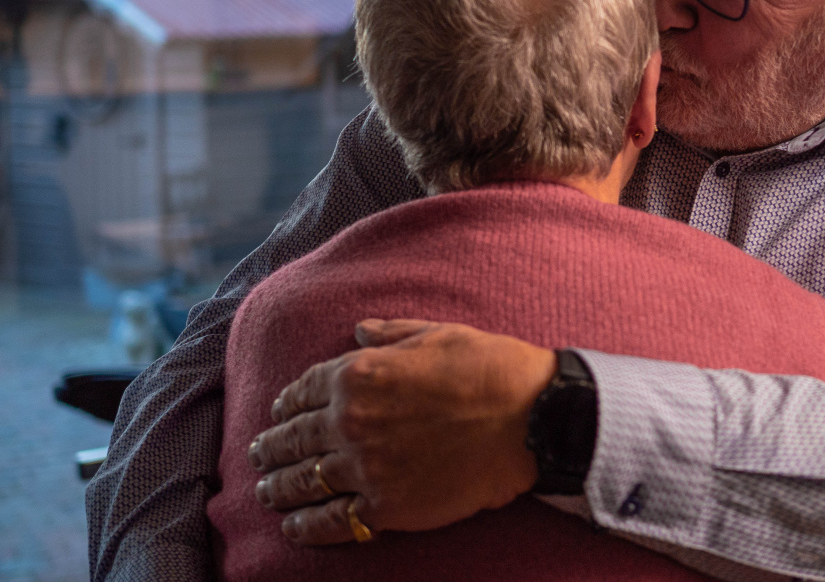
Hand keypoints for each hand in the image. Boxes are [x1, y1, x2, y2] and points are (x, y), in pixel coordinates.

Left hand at [246, 319, 556, 544]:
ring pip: (302, 481)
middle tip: (258, 454)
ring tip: (267, 491)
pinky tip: (293, 527)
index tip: (279, 412)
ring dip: (277, 487)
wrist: (531, 418)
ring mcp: (365, 466)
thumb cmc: (491, 368)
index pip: (303, 389)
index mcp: (360, 373)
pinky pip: (331, 521)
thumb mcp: (438, 333)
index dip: (286, 403)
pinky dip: (305, 526)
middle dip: (271, 446)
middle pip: (293, 438)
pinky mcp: (386, 506)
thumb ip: (391, 334)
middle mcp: (351, 420)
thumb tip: (360, 331)